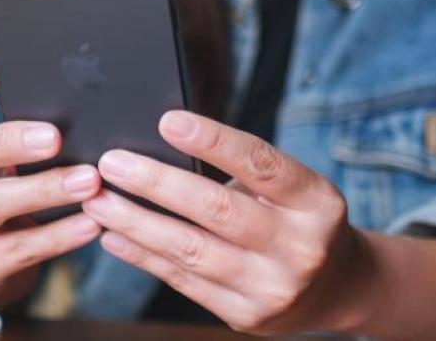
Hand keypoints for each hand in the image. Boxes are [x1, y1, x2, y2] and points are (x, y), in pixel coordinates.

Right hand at [0, 49, 101, 303]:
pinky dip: (58, 237)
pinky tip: (91, 224)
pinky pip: (18, 251)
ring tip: (89, 180)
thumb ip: (26, 135)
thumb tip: (82, 96)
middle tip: (54, 136)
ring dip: (43, 191)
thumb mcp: (4, 164)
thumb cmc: (6, 196)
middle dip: (7, 142)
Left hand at [82, 110, 368, 334]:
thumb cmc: (298, 219)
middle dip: (155, 184)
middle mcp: (300, 247)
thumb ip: (242, 171)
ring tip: (97, 201)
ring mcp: (273, 287)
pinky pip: (183, 281)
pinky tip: (114, 237)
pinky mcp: (245, 315)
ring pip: (191, 250)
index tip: (167, 121)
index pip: (261, 163)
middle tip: (110, 163)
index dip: (213, 140)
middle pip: (217, 209)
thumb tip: (160, 147)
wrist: (338, 286)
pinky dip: (143, 257)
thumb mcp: (291, 189)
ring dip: (135, 222)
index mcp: (316, 202)